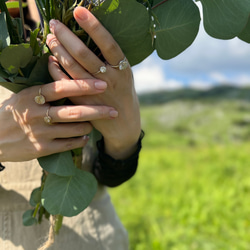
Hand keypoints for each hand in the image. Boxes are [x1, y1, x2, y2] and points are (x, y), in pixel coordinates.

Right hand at [0, 79, 117, 161]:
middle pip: (73, 112)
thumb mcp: (23, 96)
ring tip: (94, 124)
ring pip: (73, 129)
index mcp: (32, 96)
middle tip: (114, 110)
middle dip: (97, 111)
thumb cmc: (12, 114)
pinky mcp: (41, 149)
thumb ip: (44, 89)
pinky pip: (68, 144)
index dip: (83, 85)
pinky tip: (85, 137)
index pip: (62, 87)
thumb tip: (65, 71)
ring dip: (89, 126)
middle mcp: (37, 114)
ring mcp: (40, 133)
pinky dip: (80, 140)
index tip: (103, 84)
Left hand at [46, 7, 140, 158]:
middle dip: (67, 36)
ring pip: (72, 67)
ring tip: (50, 38)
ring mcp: (95, 92)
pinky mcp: (83, 102)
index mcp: (123, 70)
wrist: (123, 124)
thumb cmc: (124, 95)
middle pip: (84, 55)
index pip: (108, 44)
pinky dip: (56, 70)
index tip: (79, 11)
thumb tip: (92, 39)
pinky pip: (65, 83)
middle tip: (54, 24)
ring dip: (58, 50)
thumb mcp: (125, 76)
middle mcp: (109, 80)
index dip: (94, 27)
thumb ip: (113, 61)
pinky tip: (51, 60)